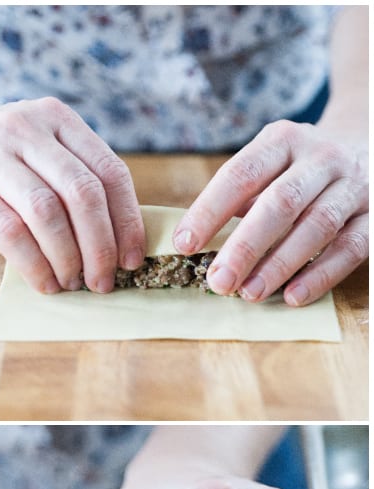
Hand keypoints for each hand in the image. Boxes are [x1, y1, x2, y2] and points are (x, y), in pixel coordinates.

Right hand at [0, 97, 145, 293]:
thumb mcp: (36, 150)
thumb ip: (72, 177)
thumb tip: (119, 242)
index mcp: (55, 116)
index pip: (108, 170)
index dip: (127, 221)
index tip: (131, 258)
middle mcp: (24, 128)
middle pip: (81, 192)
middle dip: (100, 246)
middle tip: (103, 281)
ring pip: (46, 212)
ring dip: (66, 258)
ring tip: (72, 283)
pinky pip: (9, 232)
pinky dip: (33, 264)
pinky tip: (43, 282)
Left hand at [174, 119, 368, 305]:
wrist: (367, 144)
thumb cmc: (297, 169)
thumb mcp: (268, 166)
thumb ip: (237, 198)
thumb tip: (192, 245)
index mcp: (283, 140)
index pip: (241, 174)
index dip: (210, 210)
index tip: (184, 244)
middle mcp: (322, 157)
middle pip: (281, 203)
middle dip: (246, 246)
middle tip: (218, 281)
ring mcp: (354, 185)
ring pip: (318, 226)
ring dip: (280, 264)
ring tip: (250, 293)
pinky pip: (350, 247)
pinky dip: (321, 275)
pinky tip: (293, 296)